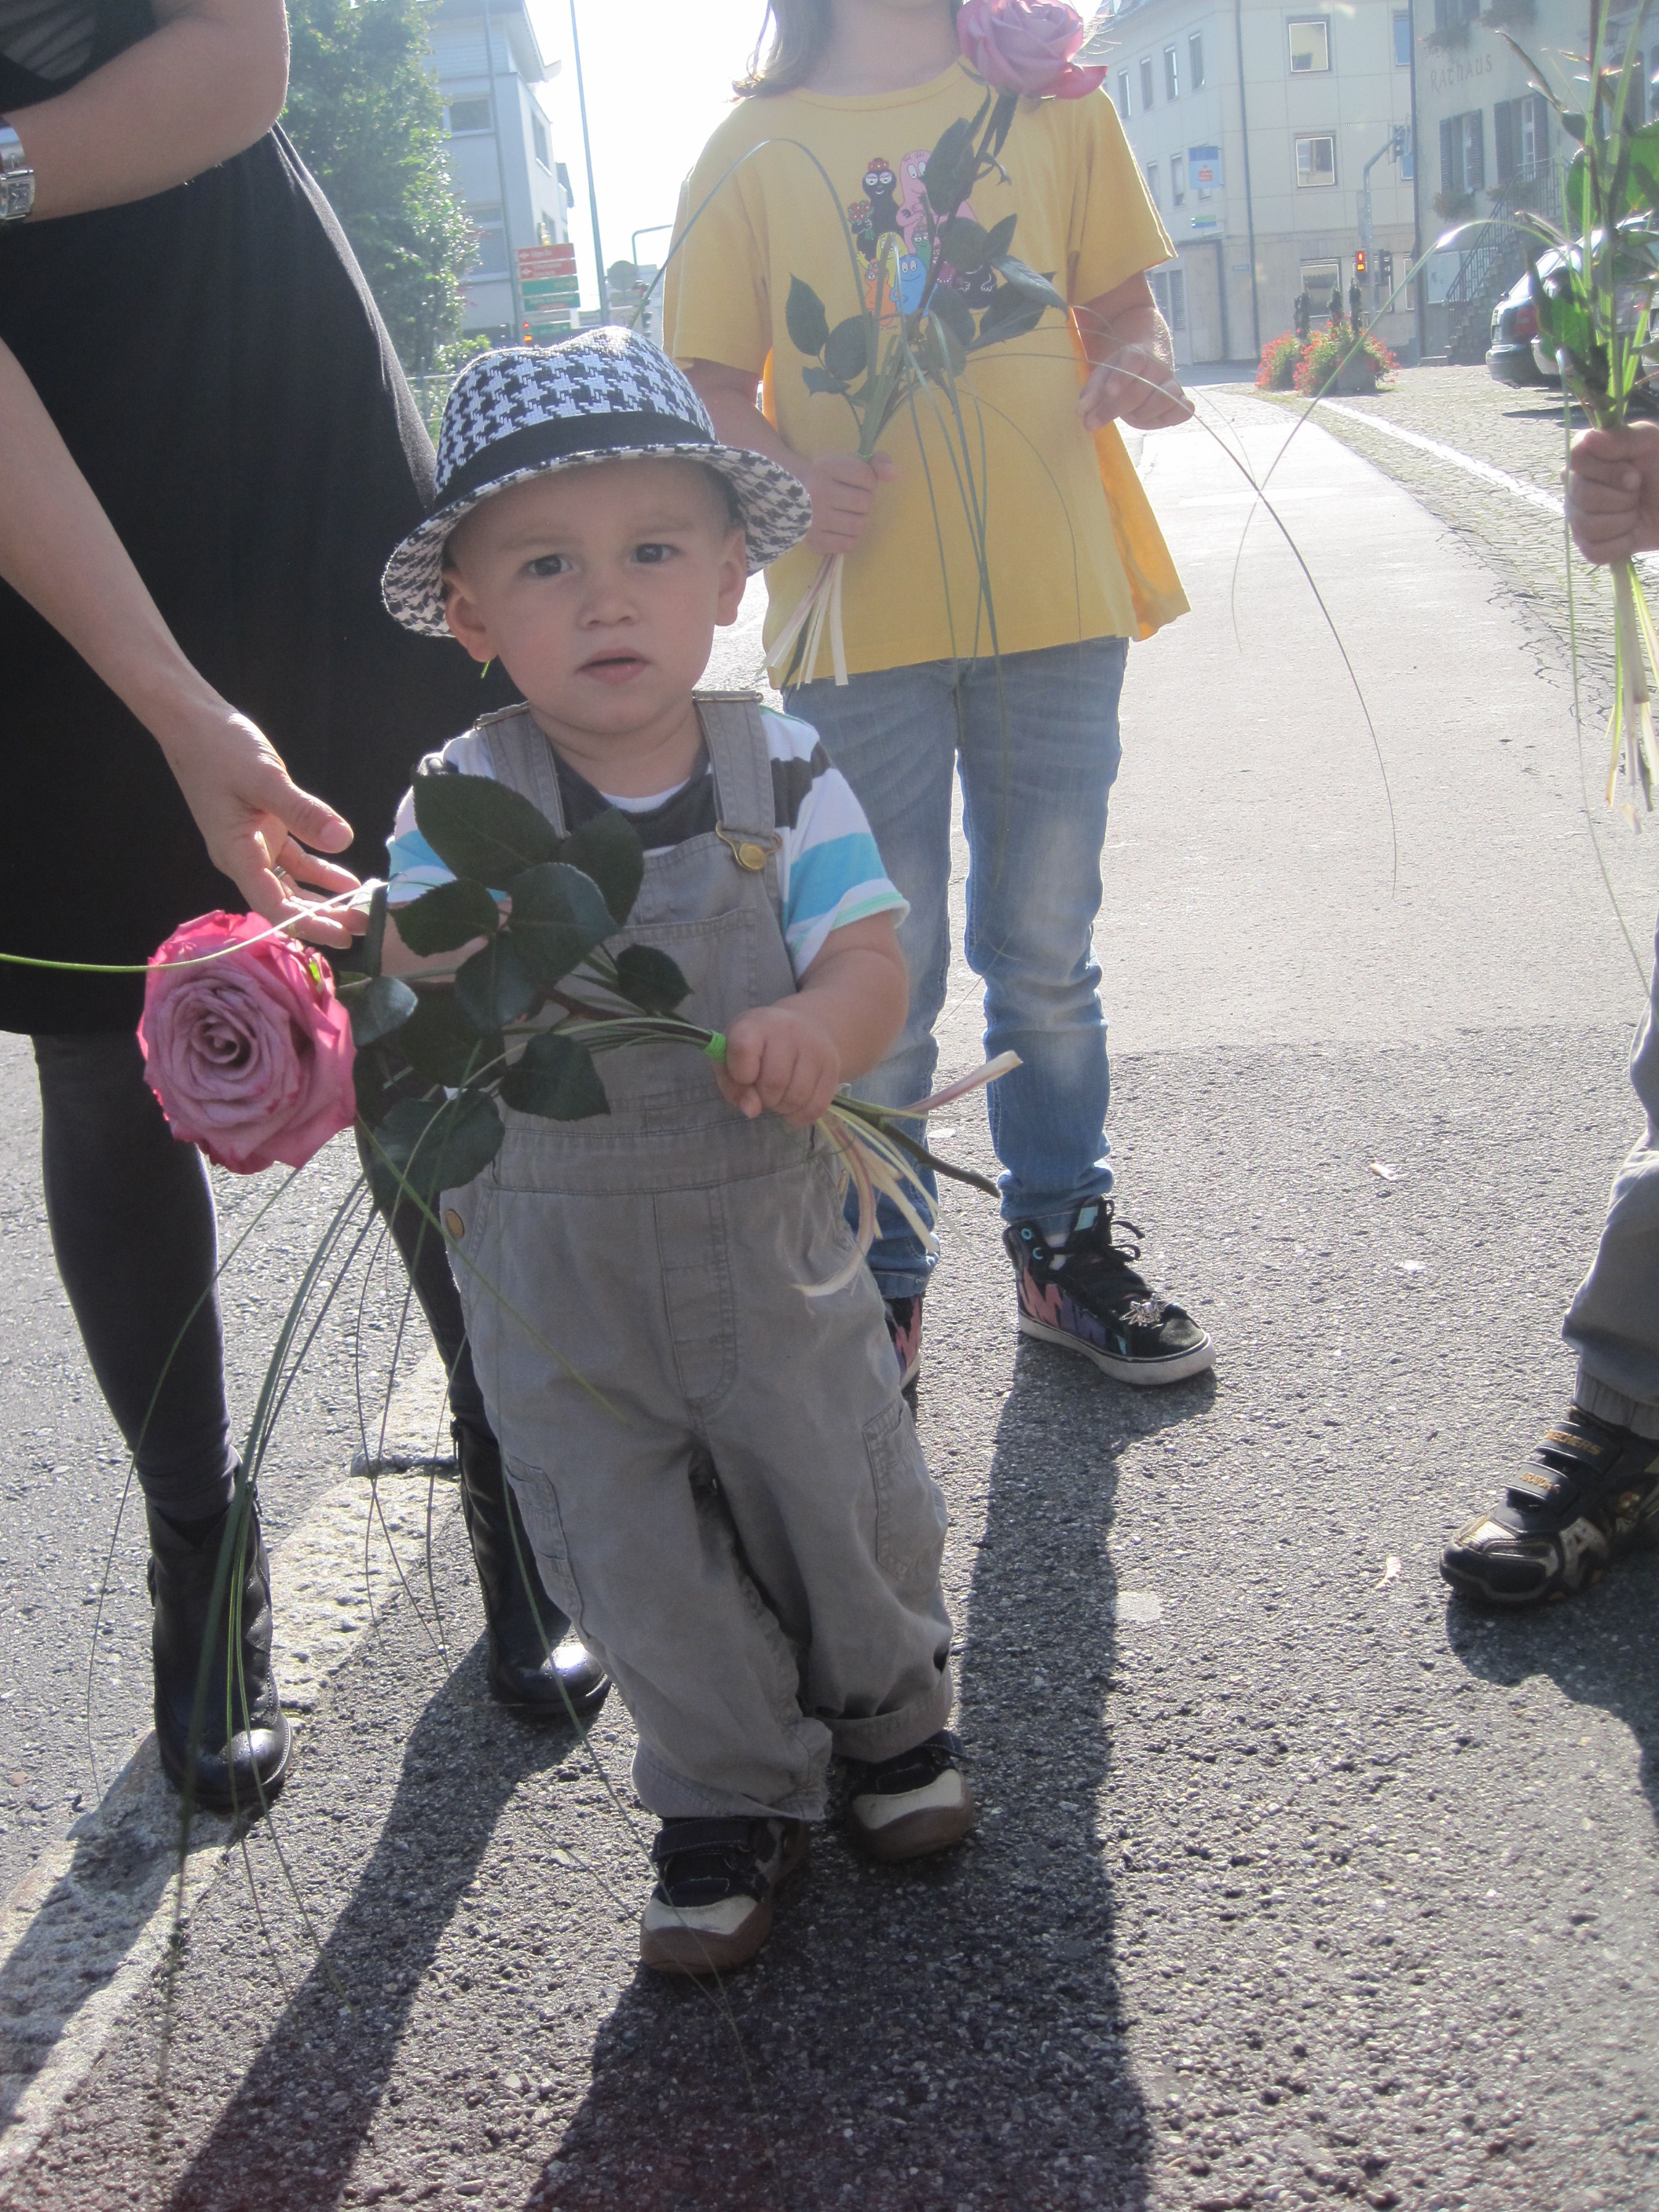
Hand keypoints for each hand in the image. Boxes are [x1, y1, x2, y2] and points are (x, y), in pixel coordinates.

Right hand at [158, 708, 363, 947]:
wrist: (193, 721)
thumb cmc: (219, 748)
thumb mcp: (264, 778)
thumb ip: (302, 811)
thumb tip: (342, 839)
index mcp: (236, 854)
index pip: (273, 903)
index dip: (308, 924)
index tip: (342, 937)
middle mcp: (244, 857)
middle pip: (285, 901)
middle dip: (323, 918)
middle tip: (365, 928)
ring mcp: (254, 844)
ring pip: (291, 885)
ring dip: (323, 900)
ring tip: (360, 913)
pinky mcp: (264, 829)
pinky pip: (295, 861)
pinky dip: (320, 872)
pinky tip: (348, 881)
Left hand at [715, 1001, 842, 1125]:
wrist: (803, 1027)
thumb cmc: (757, 1048)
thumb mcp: (732, 1060)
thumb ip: (733, 1087)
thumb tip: (752, 1110)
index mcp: (754, 1026)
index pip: (743, 1049)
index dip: (742, 1074)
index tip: (745, 1077)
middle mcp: (787, 1031)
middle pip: (775, 1082)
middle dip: (765, 1098)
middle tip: (764, 1091)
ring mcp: (814, 1047)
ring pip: (798, 1097)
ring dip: (783, 1107)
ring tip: (779, 1096)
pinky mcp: (833, 1066)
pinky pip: (817, 1107)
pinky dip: (801, 1115)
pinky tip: (794, 1106)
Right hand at [800, 448, 897, 557]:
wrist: (790, 497)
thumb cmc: (827, 478)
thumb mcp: (847, 462)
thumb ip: (876, 461)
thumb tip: (893, 474)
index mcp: (824, 467)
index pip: (866, 476)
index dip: (869, 481)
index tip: (858, 482)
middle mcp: (817, 492)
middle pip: (865, 502)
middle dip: (865, 502)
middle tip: (853, 501)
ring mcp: (813, 519)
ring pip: (859, 526)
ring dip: (860, 521)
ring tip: (849, 515)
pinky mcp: (814, 541)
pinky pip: (849, 545)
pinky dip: (851, 538)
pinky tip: (842, 529)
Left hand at [1079, 343, 1192, 433]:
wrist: (1149, 364)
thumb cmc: (1121, 374)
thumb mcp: (1103, 376)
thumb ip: (1091, 392)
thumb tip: (1081, 411)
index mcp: (1138, 355)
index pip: (1133, 360)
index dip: (1121, 376)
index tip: (1109, 392)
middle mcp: (1158, 367)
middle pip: (1140, 390)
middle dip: (1114, 409)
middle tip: (1090, 423)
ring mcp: (1172, 383)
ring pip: (1164, 400)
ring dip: (1142, 414)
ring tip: (1130, 415)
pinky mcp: (1180, 401)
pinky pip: (1183, 411)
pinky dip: (1172, 417)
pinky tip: (1158, 419)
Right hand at [1565, 422, 1658, 563]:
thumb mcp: (1651, 442)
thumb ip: (1623, 438)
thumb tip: (1590, 439)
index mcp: (1586, 458)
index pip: (1576, 460)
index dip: (1608, 470)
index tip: (1634, 473)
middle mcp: (1574, 488)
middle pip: (1582, 496)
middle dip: (1622, 497)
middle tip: (1638, 492)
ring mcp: (1578, 518)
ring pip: (1588, 526)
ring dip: (1624, 520)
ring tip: (1636, 511)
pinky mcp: (1589, 546)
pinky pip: (1594, 551)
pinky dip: (1621, 544)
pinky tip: (1631, 532)